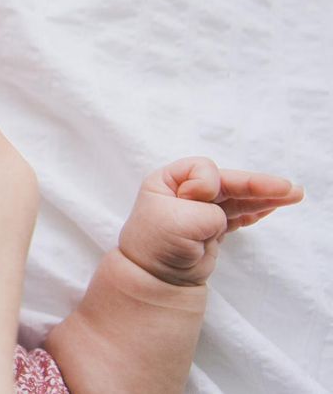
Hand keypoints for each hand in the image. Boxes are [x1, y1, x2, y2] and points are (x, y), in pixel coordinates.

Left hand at [118, 156, 303, 286]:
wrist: (154, 279)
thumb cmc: (157, 245)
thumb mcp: (178, 221)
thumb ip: (207, 211)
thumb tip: (219, 215)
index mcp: (168, 181)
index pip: (202, 169)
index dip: (207, 184)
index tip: (196, 200)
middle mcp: (183, 192)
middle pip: (227, 182)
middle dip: (257, 184)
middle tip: (288, 188)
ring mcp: (199, 211)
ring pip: (237, 199)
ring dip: (263, 197)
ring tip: (293, 194)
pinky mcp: (210, 228)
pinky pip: (237, 215)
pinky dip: (255, 211)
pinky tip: (273, 207)